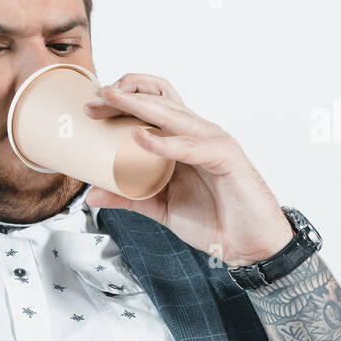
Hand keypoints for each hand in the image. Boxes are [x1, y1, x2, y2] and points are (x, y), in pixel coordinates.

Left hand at [81, 73, 294, 266]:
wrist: (249, 245)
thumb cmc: (213, 220)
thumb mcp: (161, 208)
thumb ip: (129, 198)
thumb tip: (92, 194)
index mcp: (182, 141)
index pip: (152, 106)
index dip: (123, 100)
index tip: (91, 108)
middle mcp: (197, 134)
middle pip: (159, 101)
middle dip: (124, 96)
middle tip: (94, 101)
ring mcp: (212, 142)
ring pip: (173, 114)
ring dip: (139, 106)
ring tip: (111, 101)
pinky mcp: (226, 157)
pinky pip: (190, 146)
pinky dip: (163, 141)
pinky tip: (139, 138)